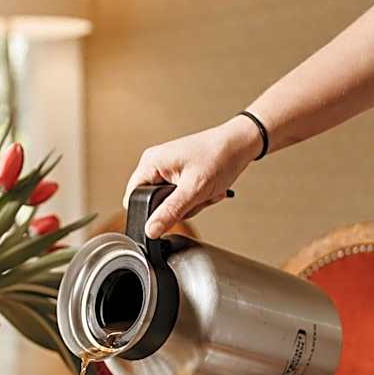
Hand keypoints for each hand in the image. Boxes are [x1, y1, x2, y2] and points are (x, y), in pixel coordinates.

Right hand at [123, 115, 261, 237]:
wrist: (240, 144)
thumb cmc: (219, 156)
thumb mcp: (194, 189)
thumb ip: (170, 212)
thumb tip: (150, 230)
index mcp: (150, 162)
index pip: (132, 198)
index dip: (148, 213)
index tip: (171, 213)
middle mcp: (154, 164)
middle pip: (152, 204)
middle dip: (176, 209)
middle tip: (195, 198)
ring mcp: (166, 169)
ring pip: (168, 204)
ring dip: (189, 204)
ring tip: (204, 192)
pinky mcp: (177, 174)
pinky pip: (179, 198)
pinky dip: (194, 199)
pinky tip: (206, 190)